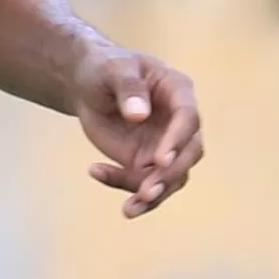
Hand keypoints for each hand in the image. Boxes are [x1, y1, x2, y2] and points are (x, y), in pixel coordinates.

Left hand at [75, 48, 202, 217]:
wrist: (89, 85)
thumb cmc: (106, 69)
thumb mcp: (113, 70)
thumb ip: (128, 88)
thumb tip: (139, 115)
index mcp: (178, 91)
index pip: (188, 118)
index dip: (177, 140)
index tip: (160, 160)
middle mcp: (179, 122)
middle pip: (189, 154)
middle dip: (169, 176)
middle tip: (146, 193)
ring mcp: (165, 145)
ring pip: (172, 177)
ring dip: (153, 196)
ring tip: (129, 209)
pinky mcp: (146, 163)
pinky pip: (143, 183)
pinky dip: (123, 186)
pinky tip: (95, 171)